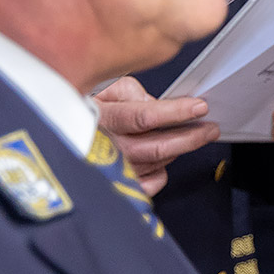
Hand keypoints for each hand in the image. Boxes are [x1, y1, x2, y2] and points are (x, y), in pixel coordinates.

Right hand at [93, 77, 219, 196]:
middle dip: (191, 137)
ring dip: (180, 149)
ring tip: (194, 136)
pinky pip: (151, 182)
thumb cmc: (85, 109)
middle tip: (210, 128)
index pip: (145, 117)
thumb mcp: (104, 88)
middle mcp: (108, 147)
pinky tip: (166, 157)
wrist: (63, 133)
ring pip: (157, 163)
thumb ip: (131, 91)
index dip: (177, 112)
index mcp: (104, 119)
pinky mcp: (119, 185)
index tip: (200, 107)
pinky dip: (163, 170)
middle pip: (157, 147)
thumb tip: (155, 103)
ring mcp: (114, 169)